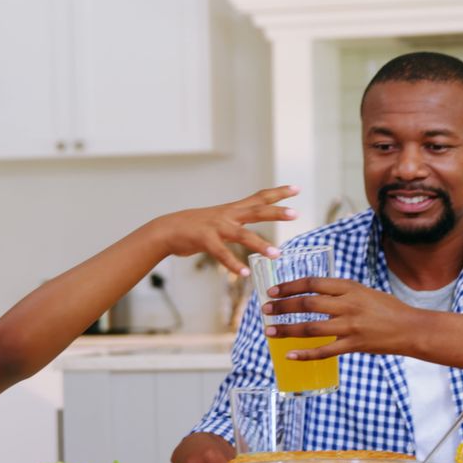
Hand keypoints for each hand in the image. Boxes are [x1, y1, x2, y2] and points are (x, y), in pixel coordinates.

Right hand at [149, 186, 297, 275]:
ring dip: (260, 244)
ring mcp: (216, 227)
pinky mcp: (204, 240)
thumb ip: (235, 222)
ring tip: (277, 254)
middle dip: (276, 212)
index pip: (259, 197)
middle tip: (296, 213)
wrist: (166, 230)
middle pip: (257, 210)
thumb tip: (248, 226)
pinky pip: (222, 253)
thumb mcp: (218, 219)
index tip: (296, 188)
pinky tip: (244, 274)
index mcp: (232, 210)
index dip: (278, 193)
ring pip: (242, 234)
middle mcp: (228, 215)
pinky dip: (233, 264)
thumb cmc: (194, 227)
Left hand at [262, 277, 430, 359]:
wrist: (411, 328)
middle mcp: (348, 305)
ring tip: (270, 331)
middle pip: (307, 303)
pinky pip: (325, 351)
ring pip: (311, 327)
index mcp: (349, 287)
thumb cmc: (387, 308)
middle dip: (282, 306)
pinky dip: (305, 354)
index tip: (273, 291)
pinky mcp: (354, 345)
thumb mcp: (363, 291)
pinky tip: (290, 355)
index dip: (289, 287)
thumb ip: (340, 293)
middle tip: (265, 310)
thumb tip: (311, 294)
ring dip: (287, 329)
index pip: (312, 283)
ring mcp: (350, 326)